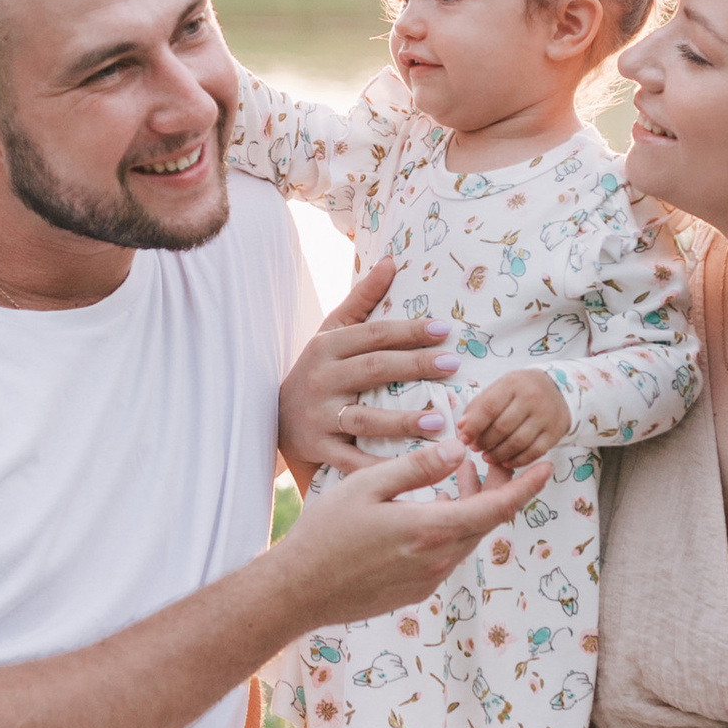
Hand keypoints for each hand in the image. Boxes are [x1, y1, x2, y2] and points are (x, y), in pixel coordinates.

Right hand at [273, 440, 550, 624]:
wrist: (298, 591)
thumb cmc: (325, 533)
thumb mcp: (367, 485)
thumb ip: (417, 467)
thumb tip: (458, 450)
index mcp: (431, 530)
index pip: (497, 508)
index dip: (526, 486)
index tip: (548, 466)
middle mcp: (438, 560)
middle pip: (487, 522)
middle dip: (497, 488)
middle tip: (492, 456)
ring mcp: (429, 579)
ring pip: (467, 537)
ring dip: (471, 506)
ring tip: (460, 473)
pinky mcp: (416, 590)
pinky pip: (448, 554)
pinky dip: (453, 526)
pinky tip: (434, 507)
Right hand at [277, 260, 460, 476]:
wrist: (274, 419)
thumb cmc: (317, 370)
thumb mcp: (331, 332)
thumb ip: (362, 299)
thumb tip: (392, 261)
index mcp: (327, 347)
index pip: (374, 335)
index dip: (409, 331)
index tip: (445, 330)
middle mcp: (321, 379)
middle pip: (374, 370)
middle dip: (415, 366)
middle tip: (453, 364)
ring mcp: (319, 417)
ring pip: (365, 418)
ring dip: (403, 421)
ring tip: (439, 420)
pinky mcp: (319, 450)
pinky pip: (352, 461)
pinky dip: (380, 467)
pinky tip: (412, 467)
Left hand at [459, 370, 567, 469]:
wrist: (557, 389)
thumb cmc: (520, 390)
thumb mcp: (499, 388)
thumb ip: (479, 406)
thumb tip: (462, 427)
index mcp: (512, 383)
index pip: (489, 407)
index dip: (473, 426)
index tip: (462, 439)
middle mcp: (531, 398)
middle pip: (502, 427)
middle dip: (484, 442)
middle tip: (475, 448)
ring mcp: (545, 415)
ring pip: (517, 442)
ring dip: (498, 454)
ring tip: (487, 457)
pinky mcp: (555, 432)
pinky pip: (534, 452)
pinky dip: (517, 460)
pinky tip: (505, 462)